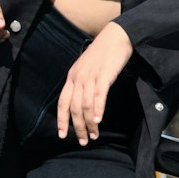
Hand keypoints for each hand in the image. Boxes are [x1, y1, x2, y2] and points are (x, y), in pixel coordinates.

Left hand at [56, 21, 133, 144]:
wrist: (116, 36)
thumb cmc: (103, 54)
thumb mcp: (87, 69)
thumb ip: (82, 84)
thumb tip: (81, 105)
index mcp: (72, 77)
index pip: (62, 102)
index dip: (61, 120)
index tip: (63, 135)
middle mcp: (78, 78)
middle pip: (73, 108)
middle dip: (77, 127)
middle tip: (83, 141)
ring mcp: (90, 76)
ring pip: (85, 105)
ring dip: (89, 123)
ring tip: (94, 135)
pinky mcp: (104, 75)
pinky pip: (98, 95)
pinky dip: (97, 109)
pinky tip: (98, 120)